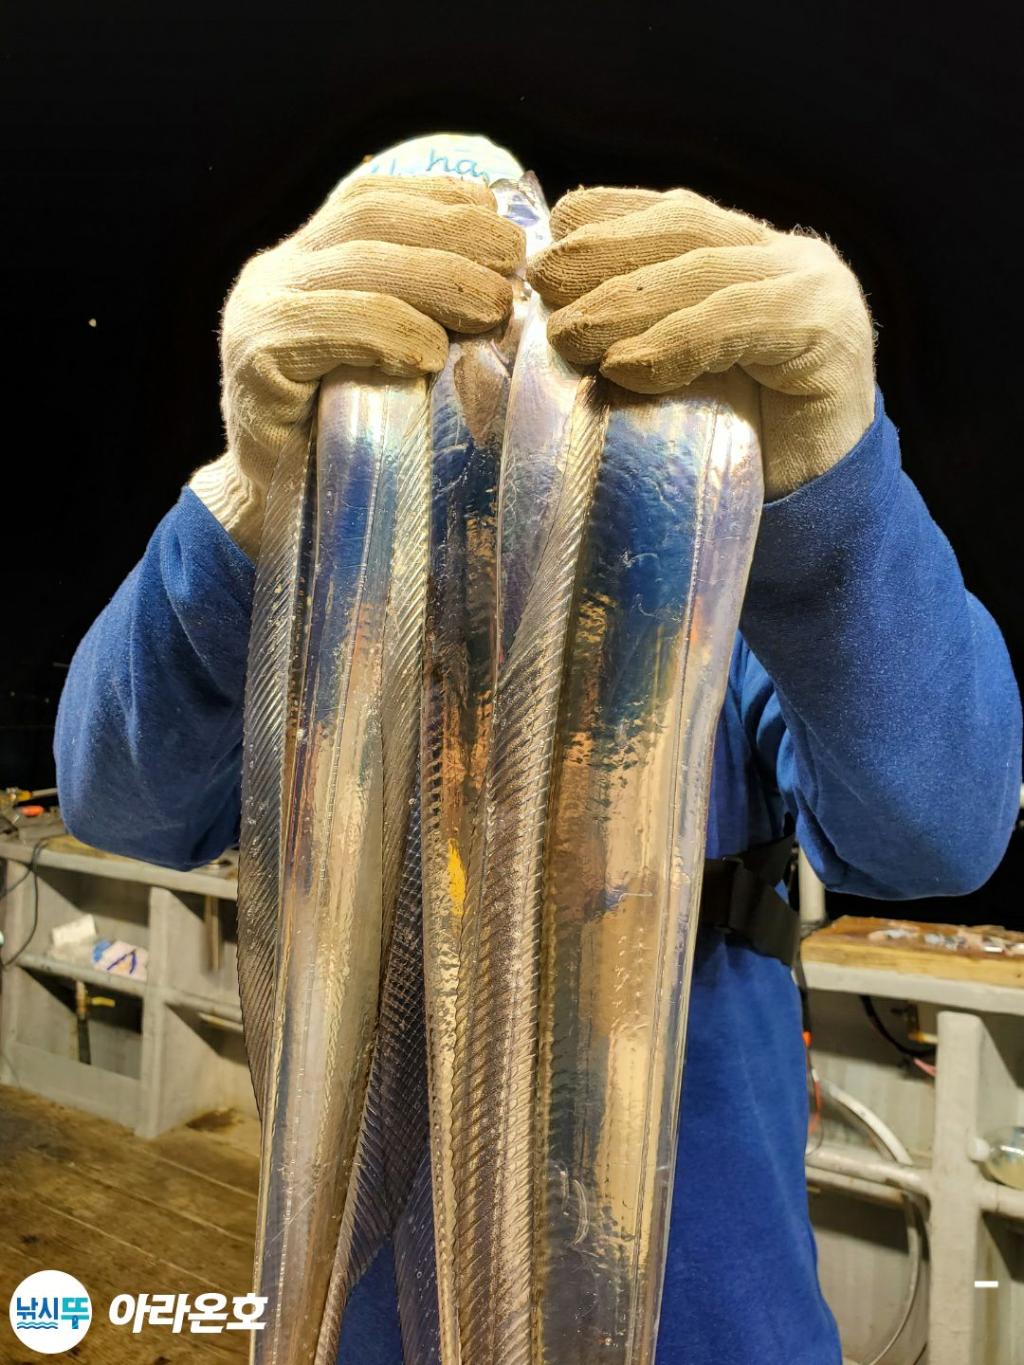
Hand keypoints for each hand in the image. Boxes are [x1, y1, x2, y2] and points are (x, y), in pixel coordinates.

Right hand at [192, 176, 524, 554]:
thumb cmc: (347, 435)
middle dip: (453, 236)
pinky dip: (386, 331)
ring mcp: (258, 312)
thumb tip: (508, 283)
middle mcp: (277, 272)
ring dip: (436, 280)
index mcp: (307, 258)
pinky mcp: (254, 360)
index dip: (441, 200)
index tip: (502, 222)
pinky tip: (429, 353)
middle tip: (513, 272)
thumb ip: (421, 311)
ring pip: (355, 265)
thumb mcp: (386, 358)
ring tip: (491, 309)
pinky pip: (327, 326)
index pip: (373, 199)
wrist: (275, 509)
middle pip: (369, 220)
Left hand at [527, 187, 874, 499]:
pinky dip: (675, 343)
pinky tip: (624, 369)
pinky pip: (737, 322)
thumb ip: (637, 335)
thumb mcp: (676, 377)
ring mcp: (813, 287)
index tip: (548, 238)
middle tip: (541, 285)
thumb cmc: (736, 447)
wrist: (819, 507)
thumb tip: (551, 319)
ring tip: (568, 336)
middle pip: (683, 229)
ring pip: (704, 273)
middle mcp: (784, 257)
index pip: (671, 213)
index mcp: (748, 254)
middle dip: (603, 251)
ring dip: (625, 302)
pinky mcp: (827, 331)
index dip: (606, 217)